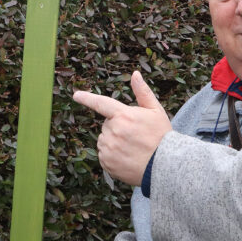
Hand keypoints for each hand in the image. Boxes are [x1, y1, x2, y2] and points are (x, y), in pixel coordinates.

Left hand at [73, 71, 171, 185]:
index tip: (76, 95)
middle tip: (136, 136)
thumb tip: (135, 74)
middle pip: (107, 125)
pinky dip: (112, 156)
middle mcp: (113, 131)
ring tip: (132, 149)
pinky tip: (127, 158)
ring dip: (114, 142)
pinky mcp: (106, 162)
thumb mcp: (155, 111)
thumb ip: (143, 92)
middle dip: (118, 127)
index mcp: (123, 115)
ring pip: (104, 140)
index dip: (87, 98)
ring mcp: (108, 148)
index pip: (101, 103)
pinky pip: (104, 155)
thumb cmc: (161, 136)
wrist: (165, 165)